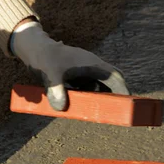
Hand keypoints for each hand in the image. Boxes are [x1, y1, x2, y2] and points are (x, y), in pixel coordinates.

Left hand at [11, 21, 128, 110]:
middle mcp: (91, 67)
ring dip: (101, 99)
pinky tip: (84, 108)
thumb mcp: (49, 73)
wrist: (35, 49)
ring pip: (99, 87)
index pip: (115, 76)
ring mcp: (84, 72)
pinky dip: (89, 98)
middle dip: (114, 97)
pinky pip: (87, 89)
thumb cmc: (44, 58)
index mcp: (92, 64)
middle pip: (110, 83)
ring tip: (101, 114)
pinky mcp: (76, 77)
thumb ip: (55, 89)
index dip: (123, 89)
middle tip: (116, 113)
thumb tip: (60, 108)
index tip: (128, 103)